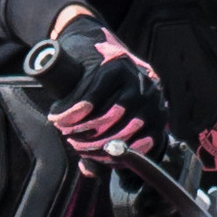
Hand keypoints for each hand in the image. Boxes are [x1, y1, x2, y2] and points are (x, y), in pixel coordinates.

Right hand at [38, 11, 169, 158]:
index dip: (117, 157)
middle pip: (126, 132)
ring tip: (64, 129)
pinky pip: (92, 97)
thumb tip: (91, 173)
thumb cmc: (97, 84)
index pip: (145, 144)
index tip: (94, 159)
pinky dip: (73, 111)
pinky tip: (60, 116)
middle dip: (96, 145)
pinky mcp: (112, 65)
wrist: (87, 43)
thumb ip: (103, 145)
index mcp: (156, 109)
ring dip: (82, 129)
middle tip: (73, 144)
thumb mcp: (105, 115)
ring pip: (108, 116)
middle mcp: (151, 93)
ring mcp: (134, 77)